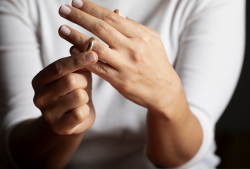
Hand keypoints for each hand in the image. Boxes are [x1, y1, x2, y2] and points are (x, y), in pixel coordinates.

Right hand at [32, 52, 97, 134]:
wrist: (73, 119)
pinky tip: (80, 111)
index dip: (77, 60)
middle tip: (83, 85)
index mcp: (39, 80)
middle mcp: (39, 97)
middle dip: (83, 81)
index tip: (93, 54)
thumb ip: (78, 61)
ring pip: (79, 96)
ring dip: (85, 96)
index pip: (59, 67)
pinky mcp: (59, 127)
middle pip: (70, 81)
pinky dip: (86, 110)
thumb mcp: (76, 73)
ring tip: (80, 100)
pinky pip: (81, 113)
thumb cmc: (75, 90)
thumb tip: (85, 46)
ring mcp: (48, 114)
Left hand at [58, 0, 182, 113]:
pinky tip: (72, 50)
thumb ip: (133, 27)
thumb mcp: (152, 40)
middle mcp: (132, 49)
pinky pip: (96, 67)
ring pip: (95, 48)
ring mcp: (125, 65)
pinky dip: (82, 58)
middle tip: (63, 9)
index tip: (76, 2)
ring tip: (62, 28)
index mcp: (141, 36)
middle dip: (80, 17)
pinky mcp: (119, 81)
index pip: (112, 18)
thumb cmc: (157, 62)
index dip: (92, 8)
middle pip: (101, 29)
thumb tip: (116, 13)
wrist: (164, 90)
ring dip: (76, 37)